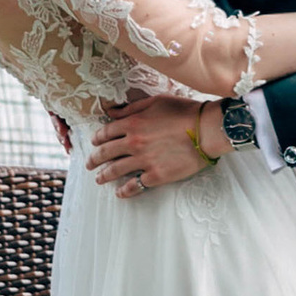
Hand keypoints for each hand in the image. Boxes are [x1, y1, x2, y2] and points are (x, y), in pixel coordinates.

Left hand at [86, 96, 225, 196]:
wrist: (206, 130)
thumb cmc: (185, 112)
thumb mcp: (156, 102)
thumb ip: (132, 108)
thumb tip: (112, 112)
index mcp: (133, 123)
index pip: (106, 132)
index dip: (98, 138)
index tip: (94, 142)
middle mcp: (134, 143)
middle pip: (106, 153)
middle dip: (95, 159)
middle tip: (90, 164)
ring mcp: (144, 161)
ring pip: (116, 170)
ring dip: (105, 176)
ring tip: (99, 179)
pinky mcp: (156, 176)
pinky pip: (135, 185)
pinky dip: (125, 191)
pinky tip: (120, 193)